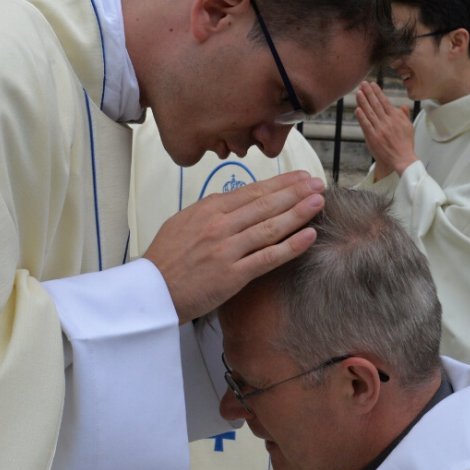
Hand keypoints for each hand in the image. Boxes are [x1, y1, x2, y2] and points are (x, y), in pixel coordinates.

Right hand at [144, 171, 324, 323]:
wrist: (150, 292)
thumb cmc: (165, 260)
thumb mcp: (183, 222)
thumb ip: (211, 211)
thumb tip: (236, 201)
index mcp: (208, 209)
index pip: (252, 191)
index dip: (280, 183)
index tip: (300, 177)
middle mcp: (219, 225)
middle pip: (266, 204)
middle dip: (296, 192)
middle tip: (319, 184)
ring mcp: (227, 249)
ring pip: (271, 226)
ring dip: (299, 212)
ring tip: (319, 202)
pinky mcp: (232, 275)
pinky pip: (268, 257)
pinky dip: (291, 246)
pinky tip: (309, 235)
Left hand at [354, 81, 415, 180]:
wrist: (402, 159)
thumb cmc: (405, 145)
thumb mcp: (408, 127)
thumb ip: (404, 116)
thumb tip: (403, 106)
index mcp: (396, 118)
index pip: (385, 101)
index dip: (377, 92)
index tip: (372, 84)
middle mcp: (388, 122)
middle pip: (376, 104)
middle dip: (369, 93)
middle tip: (363, 84)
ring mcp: (380, 129)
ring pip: (370, 112)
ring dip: (363, 101)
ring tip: (358, 92)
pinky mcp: (374, 138)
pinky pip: (366, 125)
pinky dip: (362, 117)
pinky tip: (357, 109)